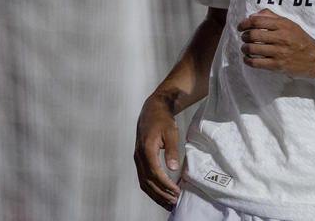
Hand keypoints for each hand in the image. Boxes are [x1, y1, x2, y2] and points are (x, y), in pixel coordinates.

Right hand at [133, 95, 180, 209]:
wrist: (152, 110)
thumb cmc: (163, 120)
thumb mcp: (171, 132)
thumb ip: (172, 150)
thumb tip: (173, 168)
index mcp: (146, 149)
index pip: (155, 173)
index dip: (165, 185)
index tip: (176, 192)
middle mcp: (139, 157)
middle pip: (148, 182)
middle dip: (161, 194)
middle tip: (174, 202)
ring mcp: (138, 159)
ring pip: (144, 183)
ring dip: (156, 195)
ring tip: (168, 203)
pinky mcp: (140, 160)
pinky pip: (144, 179)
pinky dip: (152, 189)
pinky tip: (161, 194)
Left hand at [238, 9, 314, 78]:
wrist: (314, 58)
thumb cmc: (299, 39)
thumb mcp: (289, 24)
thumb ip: (271, 17)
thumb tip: (252, 16)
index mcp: (283, 25)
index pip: (258, 21)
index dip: (245, 23)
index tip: (241, 27)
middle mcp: (282, 37)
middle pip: (253, 34)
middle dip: (244, 36)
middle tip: (244, 38)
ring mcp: (280, 52)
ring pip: (253, 49)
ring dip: (244, 48)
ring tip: (245, 48)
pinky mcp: (278, 65)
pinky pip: (256, 63)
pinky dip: (248, 60)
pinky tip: (247, 59)